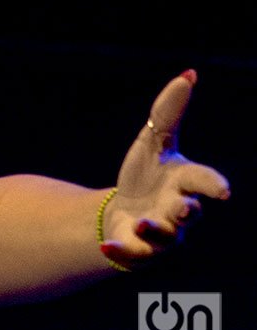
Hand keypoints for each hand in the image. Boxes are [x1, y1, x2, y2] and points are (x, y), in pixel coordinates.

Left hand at [101, 70, 230, 269]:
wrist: (124, 211)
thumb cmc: (147, 174)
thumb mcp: (153, 141)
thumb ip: (168, 111)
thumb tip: (188, 74)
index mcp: (184, 183)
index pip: (202, 181)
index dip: (212, 185)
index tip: (223, 191)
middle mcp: (178, 211)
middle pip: (188, 213)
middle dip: (187, 210)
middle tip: (184, 206)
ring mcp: (161, 234)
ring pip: (164, 237)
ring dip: (155, 230)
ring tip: (142, 221)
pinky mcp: (138, 250)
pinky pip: (132, 255)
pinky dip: (121, 251)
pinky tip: (105, 246)